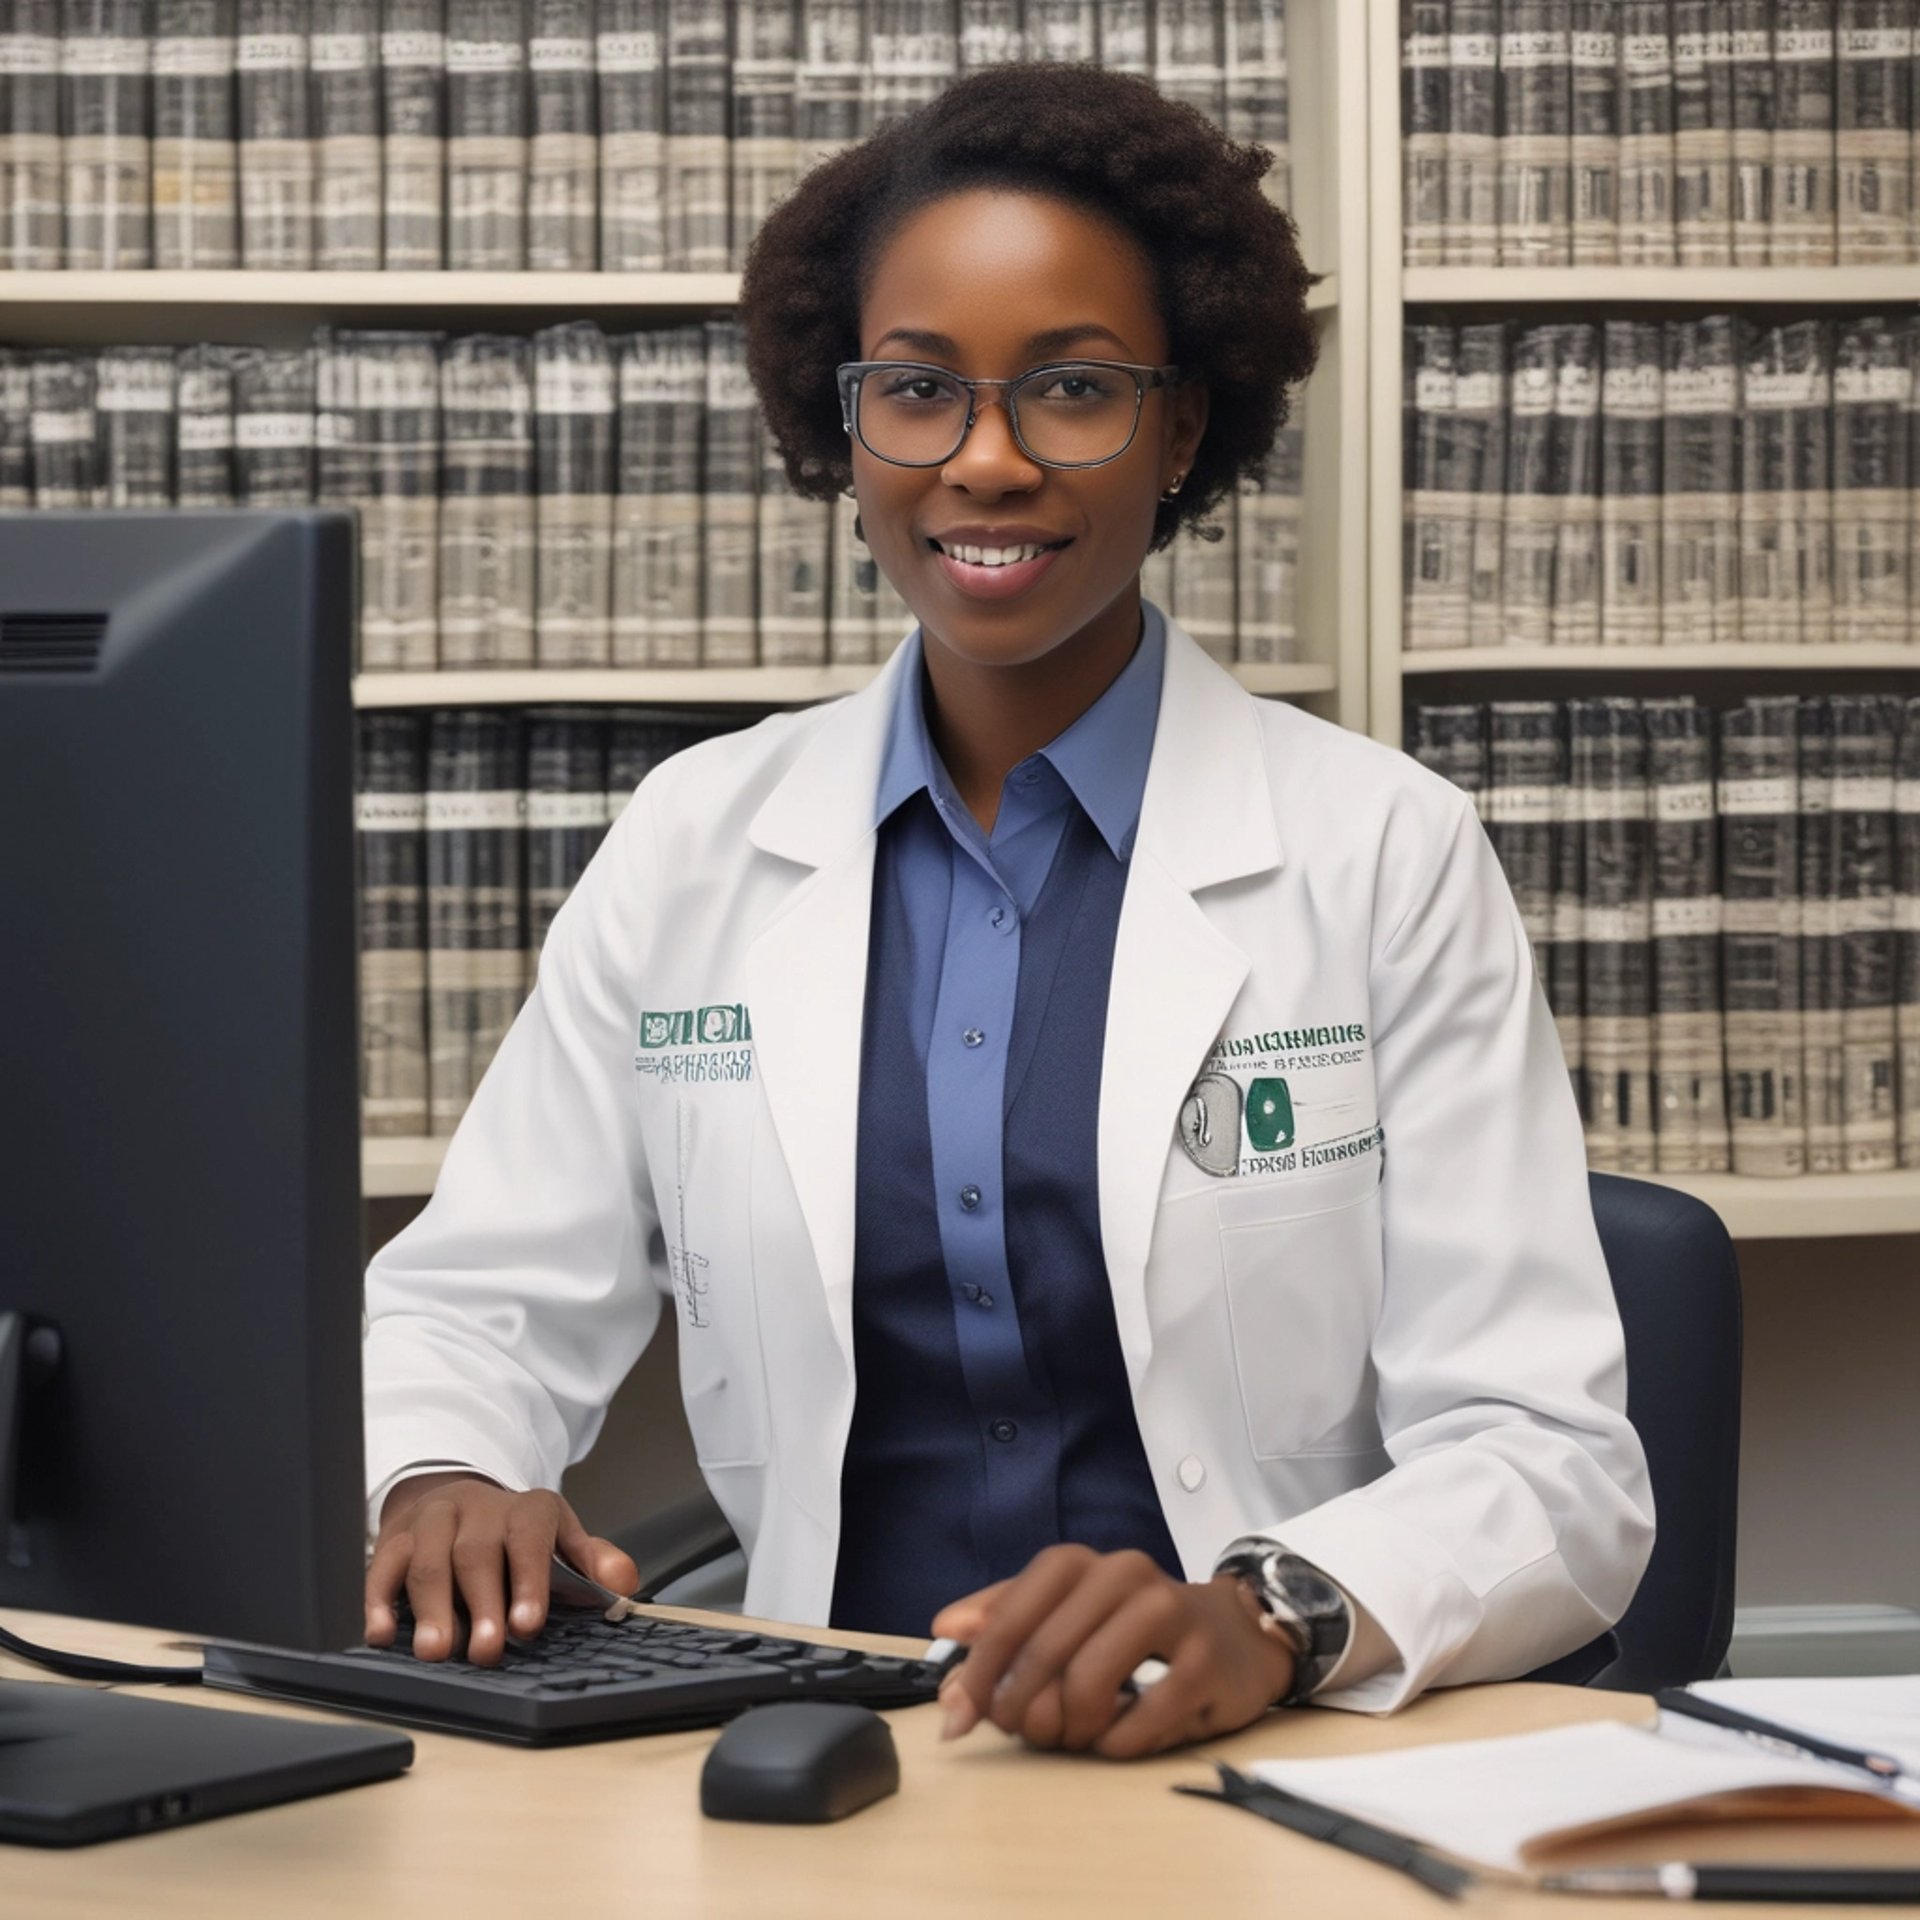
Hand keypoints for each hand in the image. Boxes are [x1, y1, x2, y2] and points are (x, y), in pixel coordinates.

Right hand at [364, 1472, 640, 1665]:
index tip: (529, 1626)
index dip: (530, 1582)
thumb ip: (593, 1561)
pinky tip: (382, 1633)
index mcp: (526, 1510)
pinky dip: (378, 1600)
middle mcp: (477, 1509)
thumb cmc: (515, 1536)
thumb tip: (625, 1583)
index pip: (531, 1539)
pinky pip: (382, 1567)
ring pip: (429, 1561)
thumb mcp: (561, 1538)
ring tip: (437, 1653)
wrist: (457, 1499)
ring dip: (432, 1608)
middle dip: (482, 1604)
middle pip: (477, 1554)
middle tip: (487, 1651)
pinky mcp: (394, 1540)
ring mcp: (432, 1522)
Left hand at [929, 1544, 1295, 1759]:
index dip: (980, 1670)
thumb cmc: (1133, 1628)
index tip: (960, 1714)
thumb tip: (945, 1630)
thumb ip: (1003, 1622)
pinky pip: (1140, 1722)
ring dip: (1069, 1728)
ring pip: (1089, 1684)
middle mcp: (1124, 1575)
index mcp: (1080, 1563)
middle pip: (1044, 1652)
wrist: (1235, 1634)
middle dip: (1021, 1708)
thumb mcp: (1065, 1614)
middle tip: (1024, 1734)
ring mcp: (1171, 1615)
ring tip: (1074, 1735)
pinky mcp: (1206, 1664)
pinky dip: (1115, 1744)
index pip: (1010, 1613)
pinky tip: (1116, 1739)